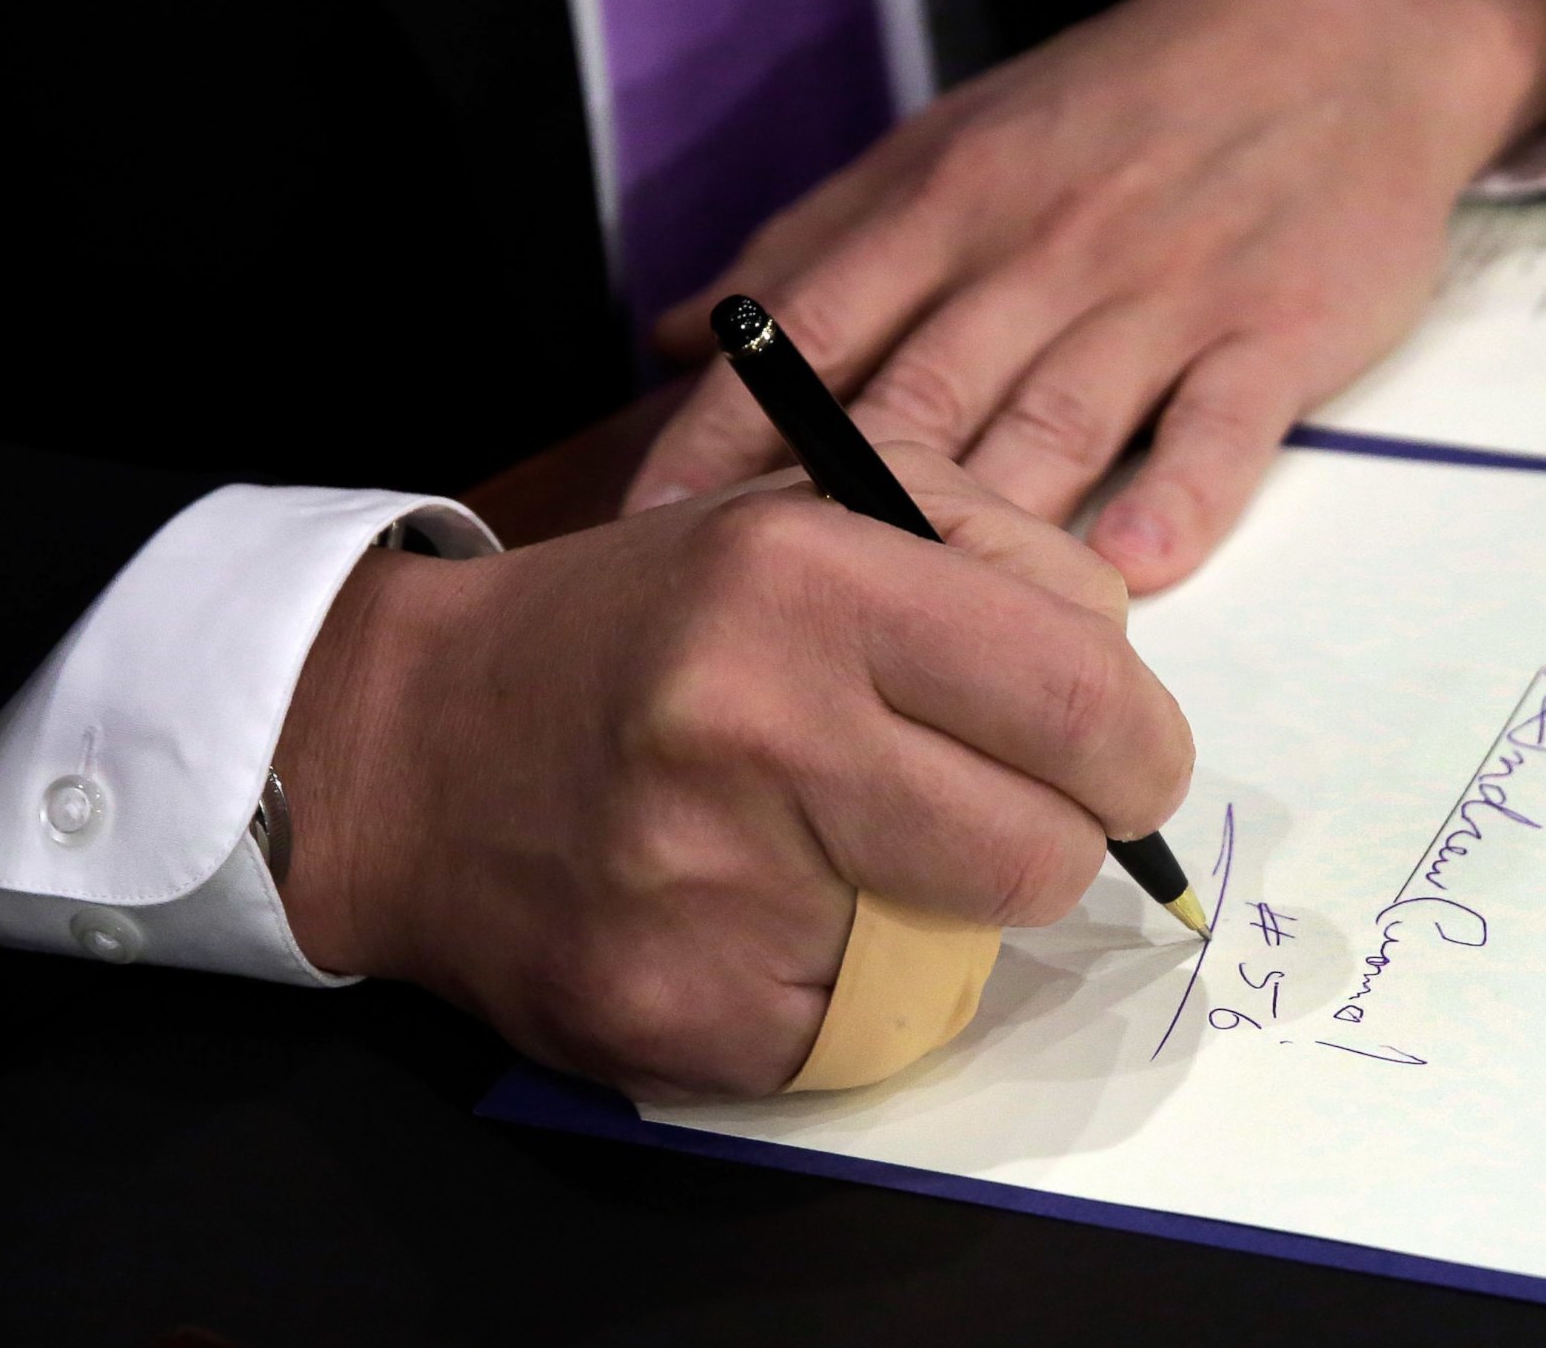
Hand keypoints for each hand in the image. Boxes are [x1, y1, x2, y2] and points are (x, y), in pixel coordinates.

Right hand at [271, 445, 1192, 1101]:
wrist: (410, 749)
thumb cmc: (652, 625)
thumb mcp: (815, 513)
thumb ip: (1001, 562)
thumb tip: (1126, 694)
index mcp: (805, 578)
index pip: (1084, 701)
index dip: (1135, 750)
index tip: (1117, 762)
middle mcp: (751, 727)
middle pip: (1045, 857)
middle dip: (1048, 841)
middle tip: (987, 808)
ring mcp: (704, 889)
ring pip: (962, 956)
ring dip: (941, 914)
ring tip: (845, 845)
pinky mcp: (675, 1015)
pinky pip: (862, 1033)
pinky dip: (847, 985)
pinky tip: (765, 911)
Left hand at [627, 0, 1545, 589]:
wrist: (1340, 31)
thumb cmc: (1126, 105)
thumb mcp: (957, 139)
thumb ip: (819, 243)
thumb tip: (671, 335)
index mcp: (948, 203)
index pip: (809, 334)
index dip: (722, 437)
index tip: (651, 535)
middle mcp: (1040, 251)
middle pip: (917, 400)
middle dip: (829, 519)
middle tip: (766, 626)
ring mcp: (1160, 292)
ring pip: (1051, 426)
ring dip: (984, 533)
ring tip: (921, 641)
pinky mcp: (1274, 329)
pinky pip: (1215, 426)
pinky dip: (1173, 497)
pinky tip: (1129, 570)